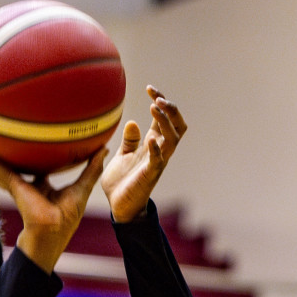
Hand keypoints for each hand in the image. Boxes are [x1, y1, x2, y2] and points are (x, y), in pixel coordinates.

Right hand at [0, 145, 106, 273]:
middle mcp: (27, 187)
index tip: (29, 144)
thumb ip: (91, 169)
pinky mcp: (13, 186)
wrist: (52, 232)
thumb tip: (103, 150)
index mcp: (42, 187)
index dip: (32, 157)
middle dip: (4, 155)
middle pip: (13, 167)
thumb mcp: (82, 188)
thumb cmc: (66, 218)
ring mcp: (17, 187)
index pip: (35, 169)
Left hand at [101, 86, 187, 222]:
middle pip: (177, 124)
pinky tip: (150, 139)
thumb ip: (129, 140)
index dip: (160, 101)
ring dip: (166, 121)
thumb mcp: (123, 156)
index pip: (163, 118)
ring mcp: (157, 162)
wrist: (119, 207)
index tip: (150, 88)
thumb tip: (132, 121)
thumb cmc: (122, 183)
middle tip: (158, 97)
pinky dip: (156, 148)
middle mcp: (160, 150)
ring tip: (155, 107)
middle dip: (171, 108)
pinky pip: (159, 160)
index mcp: (153, 143)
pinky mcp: (151, 175)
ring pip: (173, 138)